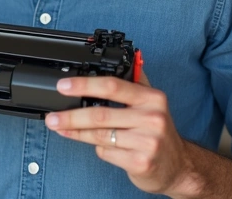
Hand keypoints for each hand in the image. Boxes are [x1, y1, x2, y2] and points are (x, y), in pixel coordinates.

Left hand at [45, 72, 192, 194]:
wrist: (178, 167)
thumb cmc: (157, 133)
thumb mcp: (151, 104)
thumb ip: (131, 83)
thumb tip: (101, 65)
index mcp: (152, 98)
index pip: (113, 86)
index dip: (84, 85)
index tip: (63, 86)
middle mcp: (152, 118)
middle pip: (101, 114)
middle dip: (71, 116)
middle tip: (53, 116)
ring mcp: (147, 142)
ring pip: (99, 135)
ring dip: (75, 132)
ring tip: (60, 128)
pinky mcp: (140, 162)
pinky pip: (106, 153)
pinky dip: (97, 149)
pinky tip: (95, 146)